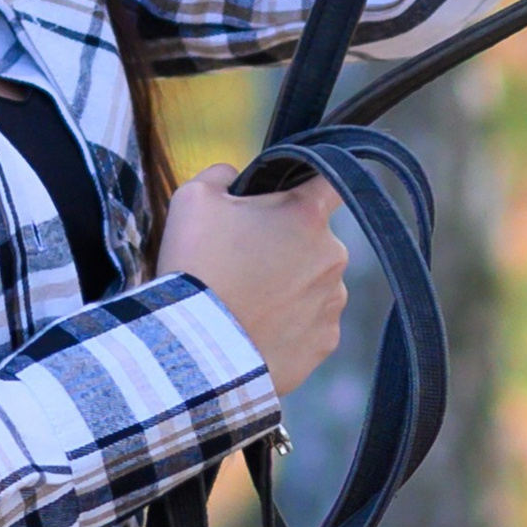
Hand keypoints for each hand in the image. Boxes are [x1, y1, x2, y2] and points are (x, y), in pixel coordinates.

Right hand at [158, 163, 347, 397]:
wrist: (194, 350)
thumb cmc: (194, 266)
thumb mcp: (193, 199)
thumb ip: (223, 176)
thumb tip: (236, 178)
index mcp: (307, 215)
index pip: (331, 181)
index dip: (312, 184)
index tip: (292, 197)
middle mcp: (332, 256)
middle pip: (315, 240)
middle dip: (286, 246)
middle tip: (243, 264)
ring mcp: (332, 302)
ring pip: (315, 284)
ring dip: (289, 287)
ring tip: (245, 303)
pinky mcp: (325, 343)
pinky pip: (311, 325)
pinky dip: (288, 326)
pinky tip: (254, 329)